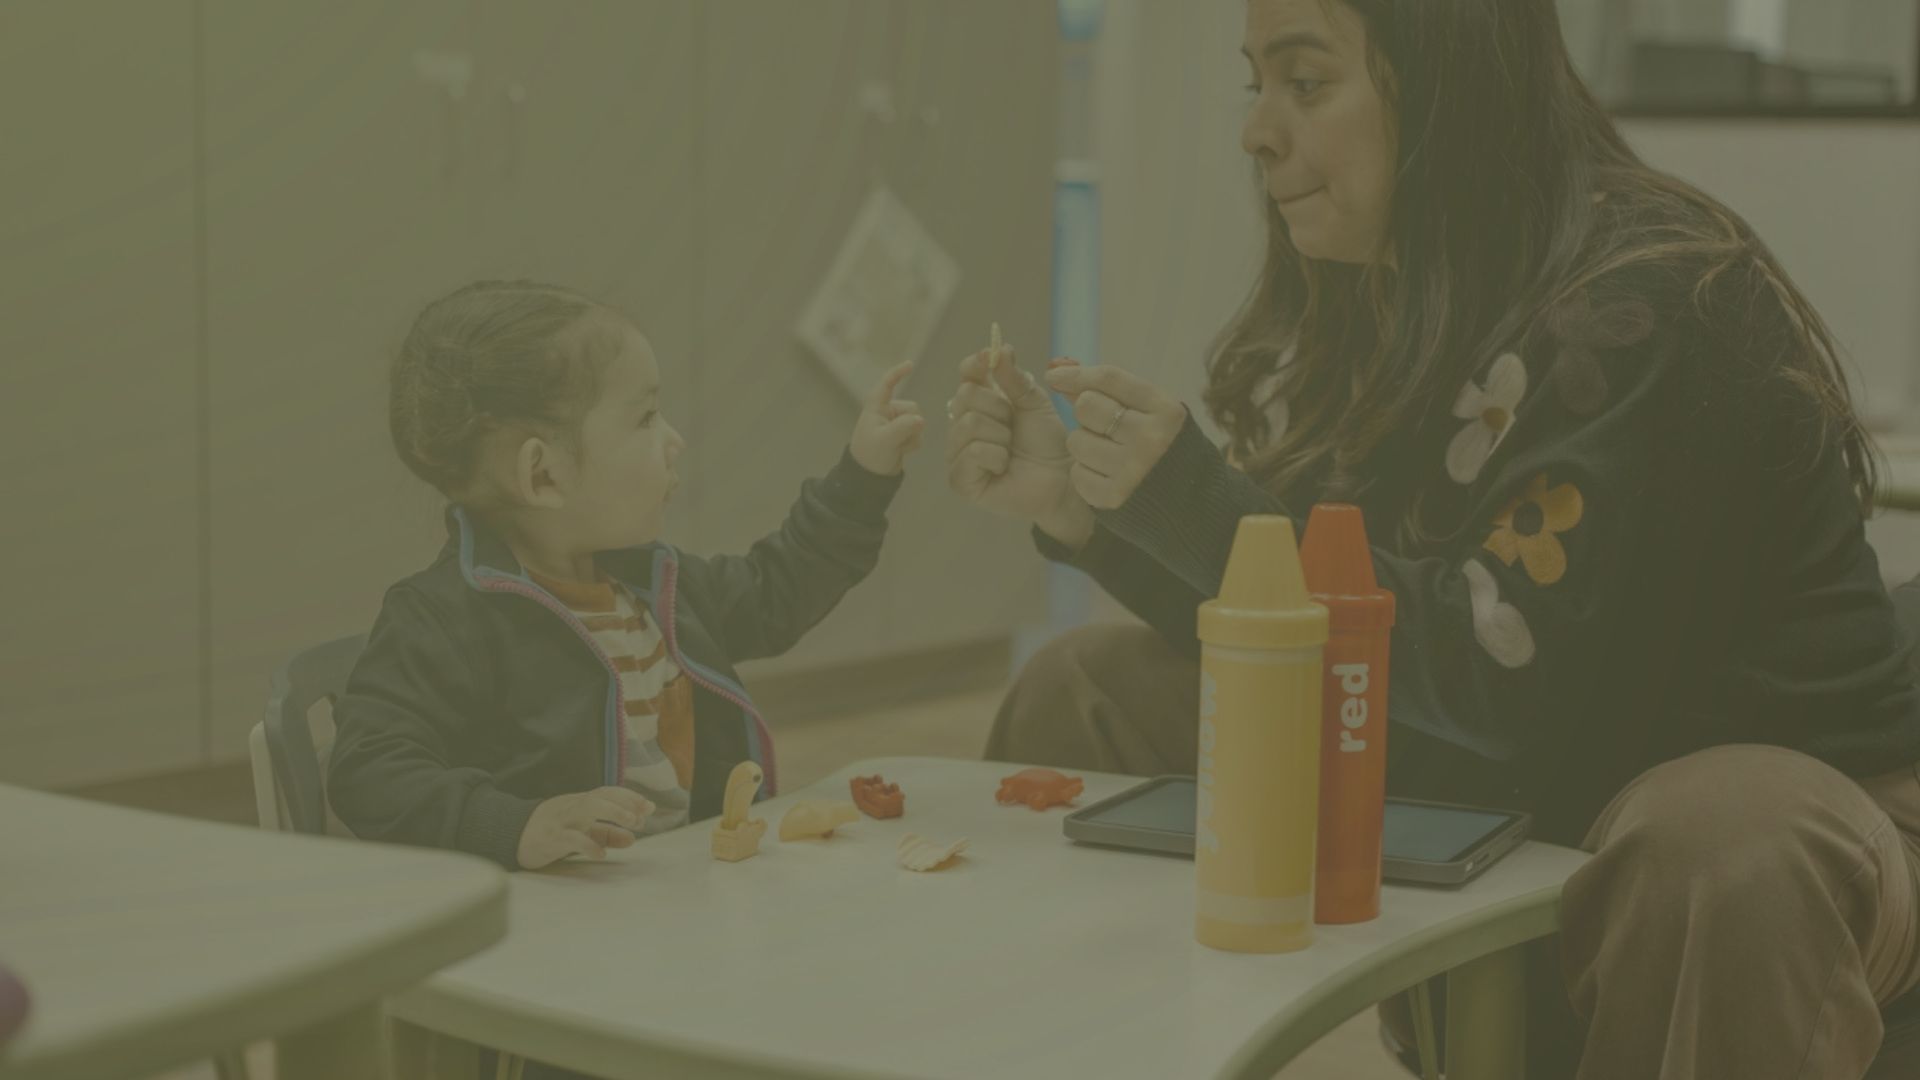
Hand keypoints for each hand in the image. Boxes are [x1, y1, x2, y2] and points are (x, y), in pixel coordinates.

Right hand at [517, 786, 654, 869]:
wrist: (510, 837)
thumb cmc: (551, 832)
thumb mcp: (581, 831)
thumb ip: (606, 834)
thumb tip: (632, 838)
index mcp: (580, 803)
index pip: (607, 792)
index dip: (629, 797)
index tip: (649, 807)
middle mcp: (572, 807)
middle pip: (600, 797)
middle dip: (624, 803)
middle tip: (642, 816)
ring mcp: (560, 821)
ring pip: (587, 809)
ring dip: (612, 814)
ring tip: (632, 825)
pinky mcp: (549, 838)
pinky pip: (570, 838)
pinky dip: (587, 845)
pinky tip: (601, 854)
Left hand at [849, 361, 925, 475]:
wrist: (870, 478)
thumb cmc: (870, 455)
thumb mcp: (885, 441)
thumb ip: (903, 428)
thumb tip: (921, 420)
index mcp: (877, 407)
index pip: (887, 384)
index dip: (898, 373)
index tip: (910, 365)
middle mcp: (888, 412)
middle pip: (913, 408)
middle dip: (910, 425)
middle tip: (897, 440)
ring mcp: (897, 424)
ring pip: (918, 422)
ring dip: (911, 436)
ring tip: (897, 448)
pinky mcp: (904, 435)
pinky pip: (918, 433)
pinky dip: (913, 443)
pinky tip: (902, 451)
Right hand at [944, 345, 1093, 547]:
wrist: (1062, 480)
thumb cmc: (1047, 443)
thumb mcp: (1034, 403)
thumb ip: (1013, 378)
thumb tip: (999, 348)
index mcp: (980, 403)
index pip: (965, 374)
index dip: (975, 364)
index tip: (988, 358)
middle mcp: (962, 426)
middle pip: (965, 395)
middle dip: (999, 409)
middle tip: (1013, 427)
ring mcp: (958, 454)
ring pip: (968, 423)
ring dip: (1000, 436)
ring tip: (1011, 450)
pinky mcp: (961, 480)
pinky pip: (971, 452)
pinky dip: (995, 456)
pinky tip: (1003, 467)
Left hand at [1042, 361, 1186, 509]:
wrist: (1187, 499)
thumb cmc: (1162, 444)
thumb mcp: (1150, 410)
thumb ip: (1110, 389)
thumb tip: (1058, 369)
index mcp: (1165, 410)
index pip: (1109, 378)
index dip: (1076, 373)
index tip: (1054, 375)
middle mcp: (1150, 438)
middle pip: (1086, 405)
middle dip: (1085, 413)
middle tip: (1102, 427)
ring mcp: (1132, 469)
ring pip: (1076, 440)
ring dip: (1083, 445)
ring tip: (1106, 453)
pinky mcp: (1114, 496)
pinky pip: (1077, 473)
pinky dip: (1084, 473)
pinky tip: (1105, 475)